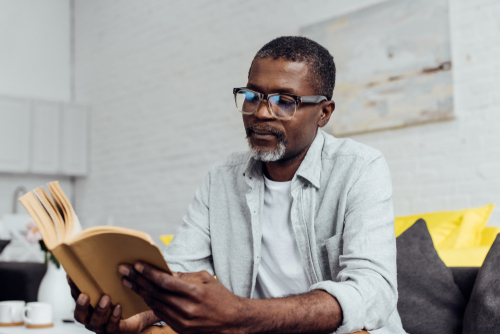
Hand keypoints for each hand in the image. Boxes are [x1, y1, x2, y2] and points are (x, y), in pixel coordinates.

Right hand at [67, 275, 150, 332]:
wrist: (139, 314)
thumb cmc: (121, 298)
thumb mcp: (112, 285)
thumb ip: (104, 275)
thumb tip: (100, 252)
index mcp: (88, 306)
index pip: (76, 296)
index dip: (73, 287)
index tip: (71, 276)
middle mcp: (91, 317)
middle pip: (79, 314)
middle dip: (81, 305)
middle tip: (85, 294)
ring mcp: (102, 326)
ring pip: (95, 322)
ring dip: (99, 310)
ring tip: (106, 298)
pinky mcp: (114, 330)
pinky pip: (112, 326)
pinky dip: (114, 317)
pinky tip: (118, 307)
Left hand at [118, 263, 246, 333]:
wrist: (232, 320)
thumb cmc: (220, 297)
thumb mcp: (205, 279)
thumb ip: (184, 276)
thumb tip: (164, 271)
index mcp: (194, 292)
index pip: (165, 281)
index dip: (149, 272)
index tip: (137, 265)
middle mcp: (186, 308)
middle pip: (155, 292)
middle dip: (137, 280)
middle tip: (124, 270)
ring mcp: (182, 321)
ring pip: (154, 304)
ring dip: (140, 291)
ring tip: (128, 281)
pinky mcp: (180, 329)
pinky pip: (160, 313)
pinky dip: (150, 302)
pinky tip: (142, 294)